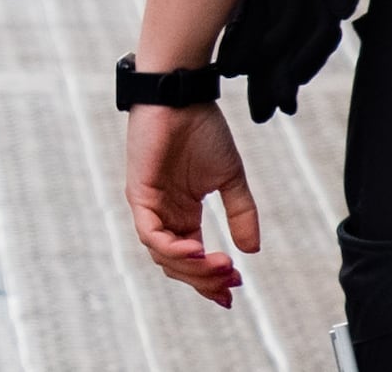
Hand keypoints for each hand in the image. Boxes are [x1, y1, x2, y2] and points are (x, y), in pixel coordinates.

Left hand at [124, 102, 259, 306]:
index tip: (233, 292)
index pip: (192, 258)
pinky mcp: (139, 194)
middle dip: (205, 279)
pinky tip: (197, 251)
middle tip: (231, 281)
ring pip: (162, 255)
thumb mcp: (230, 180)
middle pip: (177, 264)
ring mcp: (149, 206)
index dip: (210, 279)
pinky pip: (151, 233)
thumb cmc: (202, 131)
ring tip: (220, 267)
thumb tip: (251, 251)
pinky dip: (172, 248)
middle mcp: (164, 214)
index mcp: (182, 213)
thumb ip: (241, 214)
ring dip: (192, 268)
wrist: (183, 99)